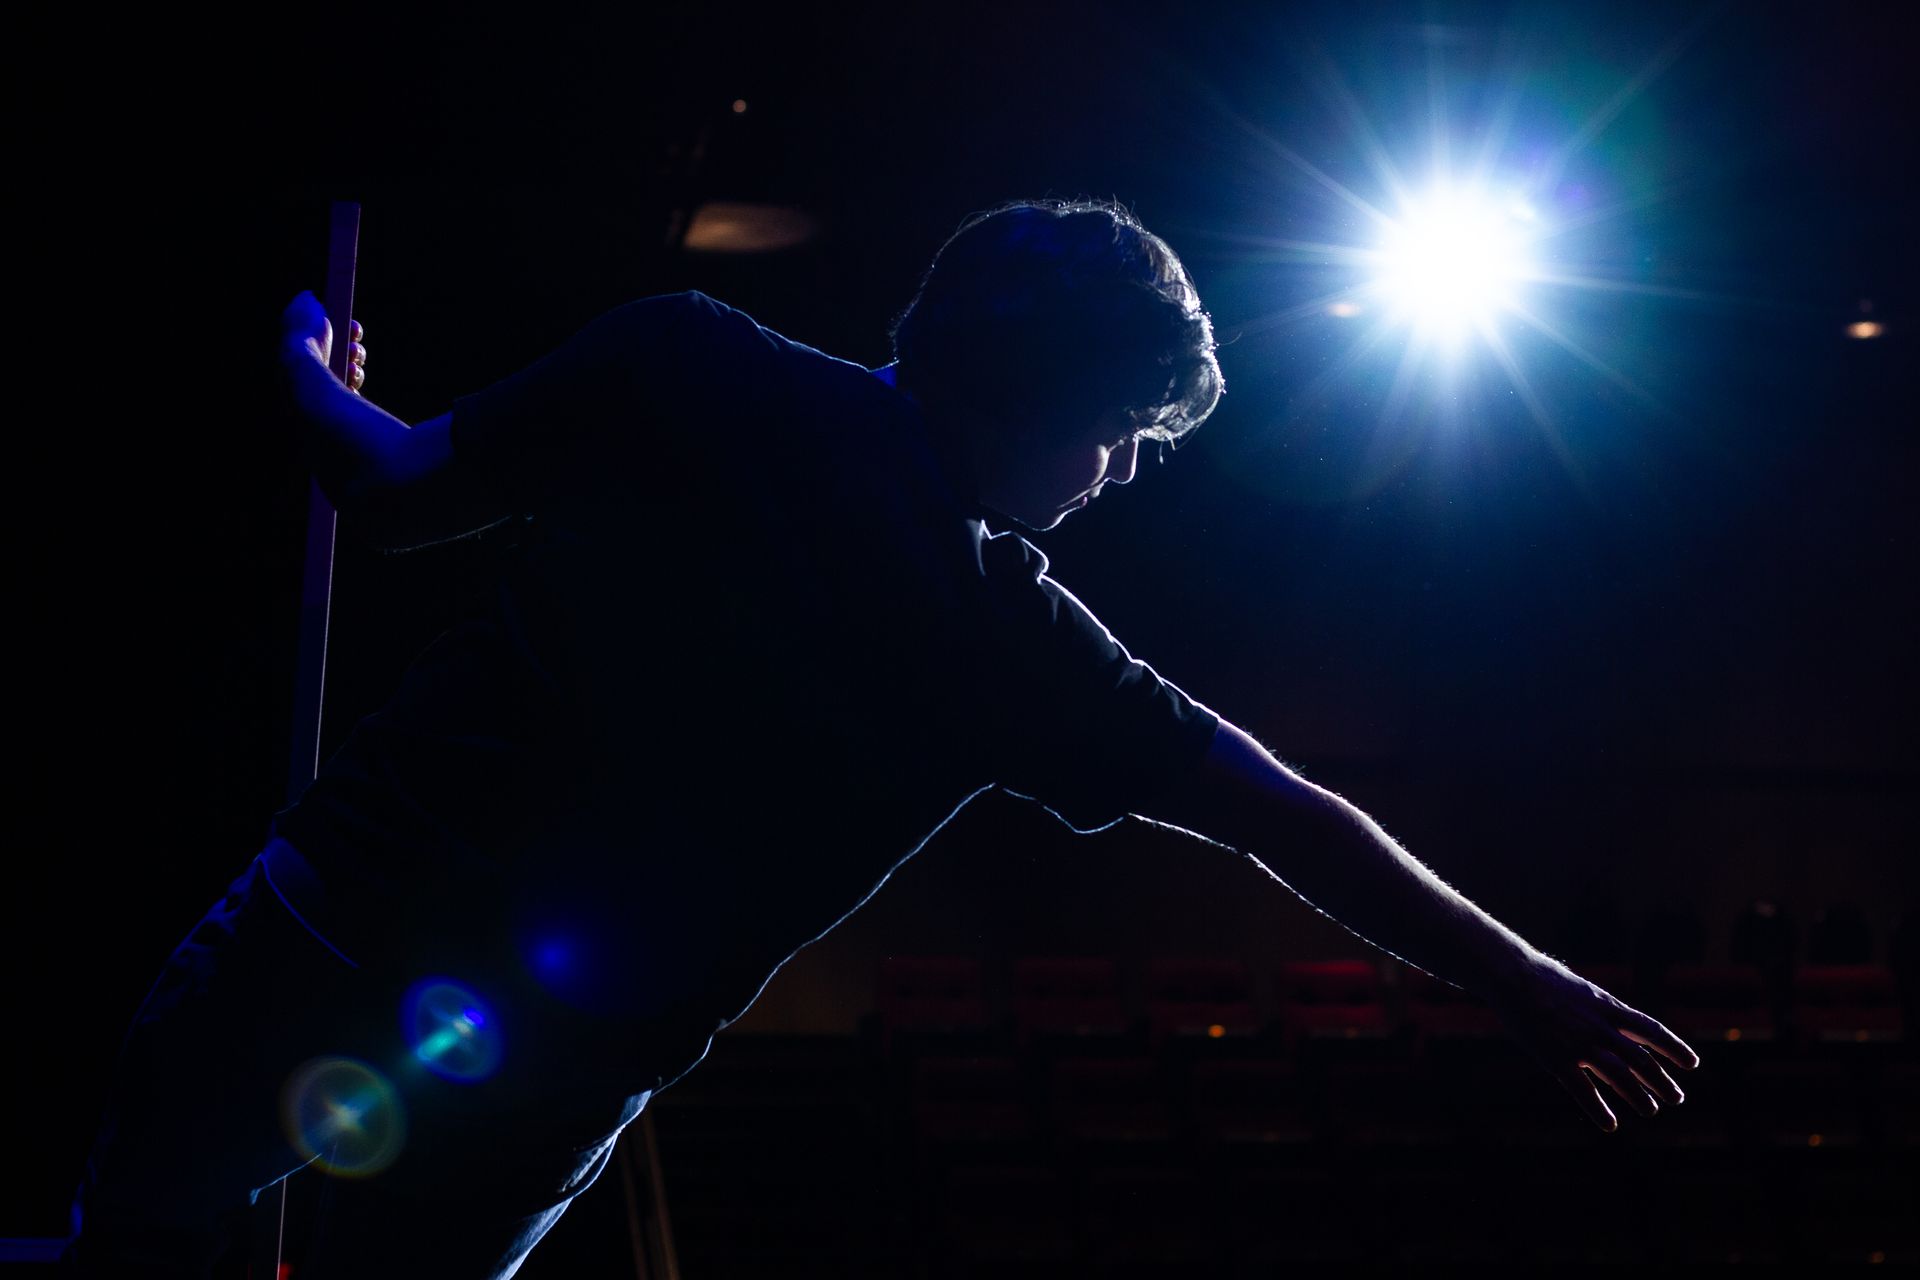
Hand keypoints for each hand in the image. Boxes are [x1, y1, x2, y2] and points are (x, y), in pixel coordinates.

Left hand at [281, 290, 368, 393]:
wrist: (304, 369)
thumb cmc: (304, 338)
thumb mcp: (304, 307)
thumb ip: (308, 300)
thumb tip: (311, 296)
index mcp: (306, 343)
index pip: (334, 335)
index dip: (348, 330)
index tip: (353, 329)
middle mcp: (311, 363)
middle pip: (346, 352)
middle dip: (355, 348)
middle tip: (353, 348)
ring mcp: (320, 382)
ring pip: (352, 370)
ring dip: (356, 364)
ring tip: (351, 364)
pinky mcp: (330, 399)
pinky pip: (351, 389)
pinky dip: (354, 380)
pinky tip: (349, 376)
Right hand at [1488, 958, 1699, 1131]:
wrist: (1512, 975)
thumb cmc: (1542, 979)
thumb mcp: (1582, 989)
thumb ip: (1600, 1009)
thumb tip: (1614, 1019)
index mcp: (1608, 1007)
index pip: (1651, 1030)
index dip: (1673, 1048)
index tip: (1692, 1063)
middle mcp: (1600, 1027)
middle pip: (1640, 1058)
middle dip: (1661, 1080)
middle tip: (1676, 1098)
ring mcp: (1580, 1043)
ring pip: (1619, 1076)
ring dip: (1639, 1096)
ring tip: (1651, 1111)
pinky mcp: (1557, 1058)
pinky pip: (1583, 1090)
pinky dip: (1599, 1110)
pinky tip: (1610, 1125)